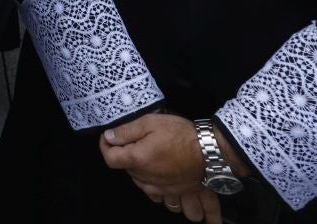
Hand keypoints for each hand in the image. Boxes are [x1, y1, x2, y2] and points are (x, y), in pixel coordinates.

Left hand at [100, 113, 222, 219]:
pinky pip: (155, 193)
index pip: (109, 159)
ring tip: (149, 156)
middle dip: (126, 155)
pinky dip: (153, 184)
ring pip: (139, 182)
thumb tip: (108, 137)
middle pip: (126, 169)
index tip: (109, 138)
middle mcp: (145, 178)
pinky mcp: (172, 193)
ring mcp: (159, 188)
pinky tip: (159, 173)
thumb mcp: (151, 122)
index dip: (105, 146)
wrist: (211, 152)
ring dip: (139, 170)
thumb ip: (126, 131)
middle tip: (137, 141)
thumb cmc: (181, 135)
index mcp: (137, 159)